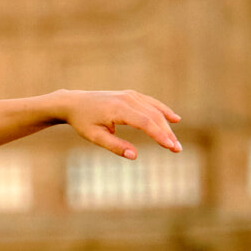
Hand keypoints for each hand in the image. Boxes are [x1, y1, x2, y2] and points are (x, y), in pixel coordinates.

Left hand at [62, 89, 181, 157]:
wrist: (74, 102)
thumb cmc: (83, 121)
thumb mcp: (94, 136)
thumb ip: (114, 146)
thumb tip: (134, 156)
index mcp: (117, 109)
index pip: (145, 122)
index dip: (159, 135)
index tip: (171, 147)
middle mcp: (126, 99)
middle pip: (153, 116)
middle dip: (167, 133)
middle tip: (177, 150)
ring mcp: (129, 95)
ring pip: (154, 110)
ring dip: (167, 125)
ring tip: (175, 142)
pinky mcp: (130, 95)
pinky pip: (151, 103)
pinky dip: (163, 111)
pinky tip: (175, 119)